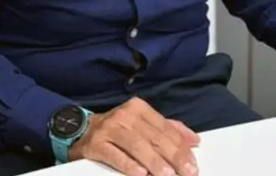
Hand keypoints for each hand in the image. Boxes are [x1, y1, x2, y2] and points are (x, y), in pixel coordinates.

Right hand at [68, 97, 200, 175]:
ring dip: (154, 162)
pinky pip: (115, 155)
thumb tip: (194, 140)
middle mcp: (124, 115)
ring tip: (167, 175)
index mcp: (138, 108)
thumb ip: (168, 130)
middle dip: (173, 157)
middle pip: (153, 137)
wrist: (81, 131)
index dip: (181, 147)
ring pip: (136, 146)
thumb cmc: (118, 130)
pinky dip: (128, 165)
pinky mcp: (96, 144)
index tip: (193, 164)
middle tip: (186, 173)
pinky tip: (140, 174)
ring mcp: (109, 129)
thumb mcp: (142, 124)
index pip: (165, 128)